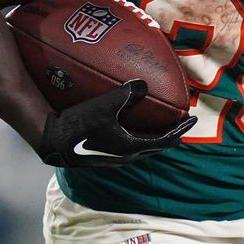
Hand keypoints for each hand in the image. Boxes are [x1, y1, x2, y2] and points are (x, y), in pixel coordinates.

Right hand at [36, 79, 196, 167]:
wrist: (52, 140)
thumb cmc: (79, 124)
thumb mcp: (105, 105)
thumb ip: (127, 94)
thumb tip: (144, 84)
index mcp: (131, 147)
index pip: (164, 141)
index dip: (180, 130)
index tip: (192, 120)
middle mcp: (126, 157)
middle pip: (156, 148)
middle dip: (171, 136)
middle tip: (181, 124)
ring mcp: (113, 159)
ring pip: (142, 150)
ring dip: (154, 139)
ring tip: (161, 127)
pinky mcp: (103, 156)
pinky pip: (129, 148)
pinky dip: (139, 138)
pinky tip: (132, 128)